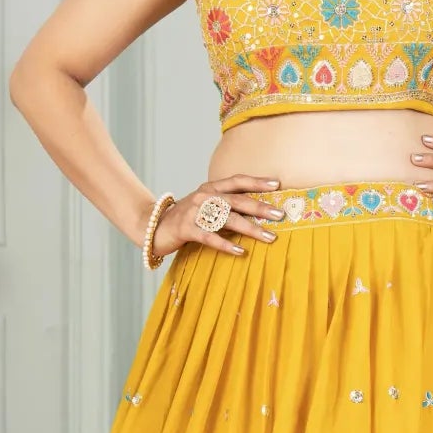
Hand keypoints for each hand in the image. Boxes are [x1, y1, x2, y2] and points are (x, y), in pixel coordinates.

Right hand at [152, 174, 285, 257]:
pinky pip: (210, 238)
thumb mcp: (205, 205)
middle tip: (279, 215)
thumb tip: (258, 211)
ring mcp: (194, 212)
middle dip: (260, 208)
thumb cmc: (186, 217)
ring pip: (227, 219)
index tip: (277, 185)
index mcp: (210, 188)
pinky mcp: (186, 230)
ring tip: (269, 237)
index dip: (257, 182)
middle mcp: (204, 197)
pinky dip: (226, 244)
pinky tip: (241, 251)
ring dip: (251, 229)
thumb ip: (226, 204)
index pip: (237, 181)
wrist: (153, 226)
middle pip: (236, 200)